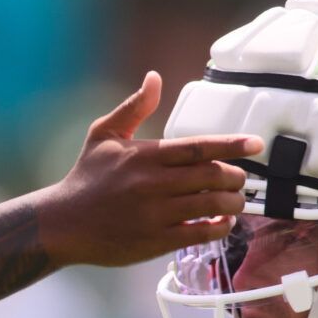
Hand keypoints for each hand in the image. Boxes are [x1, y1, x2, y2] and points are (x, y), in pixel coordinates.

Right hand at [39, 71, 255, 268]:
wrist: (61, 224)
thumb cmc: (84, 178)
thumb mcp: (103, 135)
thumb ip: (134, 107)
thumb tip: (155, 77)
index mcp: (145, 156)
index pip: (199, 147)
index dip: (232, 144)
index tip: (256, 143)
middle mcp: (153, 183)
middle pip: (212, 175)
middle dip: (236, 176)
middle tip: (241, 178)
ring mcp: (156, 214)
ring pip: (212, 204)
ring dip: (233, 202)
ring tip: (235, 200)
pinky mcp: (156, 240)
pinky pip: (200, 232)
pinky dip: (219, 227)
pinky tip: (222, 221)